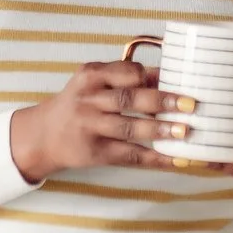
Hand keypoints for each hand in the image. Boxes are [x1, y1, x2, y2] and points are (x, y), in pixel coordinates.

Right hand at [9, 60, 198, 183]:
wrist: (43, 135)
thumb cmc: (79, 103)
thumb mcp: (94, 82)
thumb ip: (125, 77)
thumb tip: (168, 75)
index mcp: (91, 76)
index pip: (124, 72)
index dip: (151, 76)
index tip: (178, 78)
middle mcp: (88, 101)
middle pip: (127, 99)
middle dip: (160, 101)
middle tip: (189, 104)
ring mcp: (91, 128)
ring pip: (128, 129)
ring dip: (158, 131)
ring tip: (184, 131)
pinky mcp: (96, 153)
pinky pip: (129, 156)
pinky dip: (155, 158)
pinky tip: (176, 159)